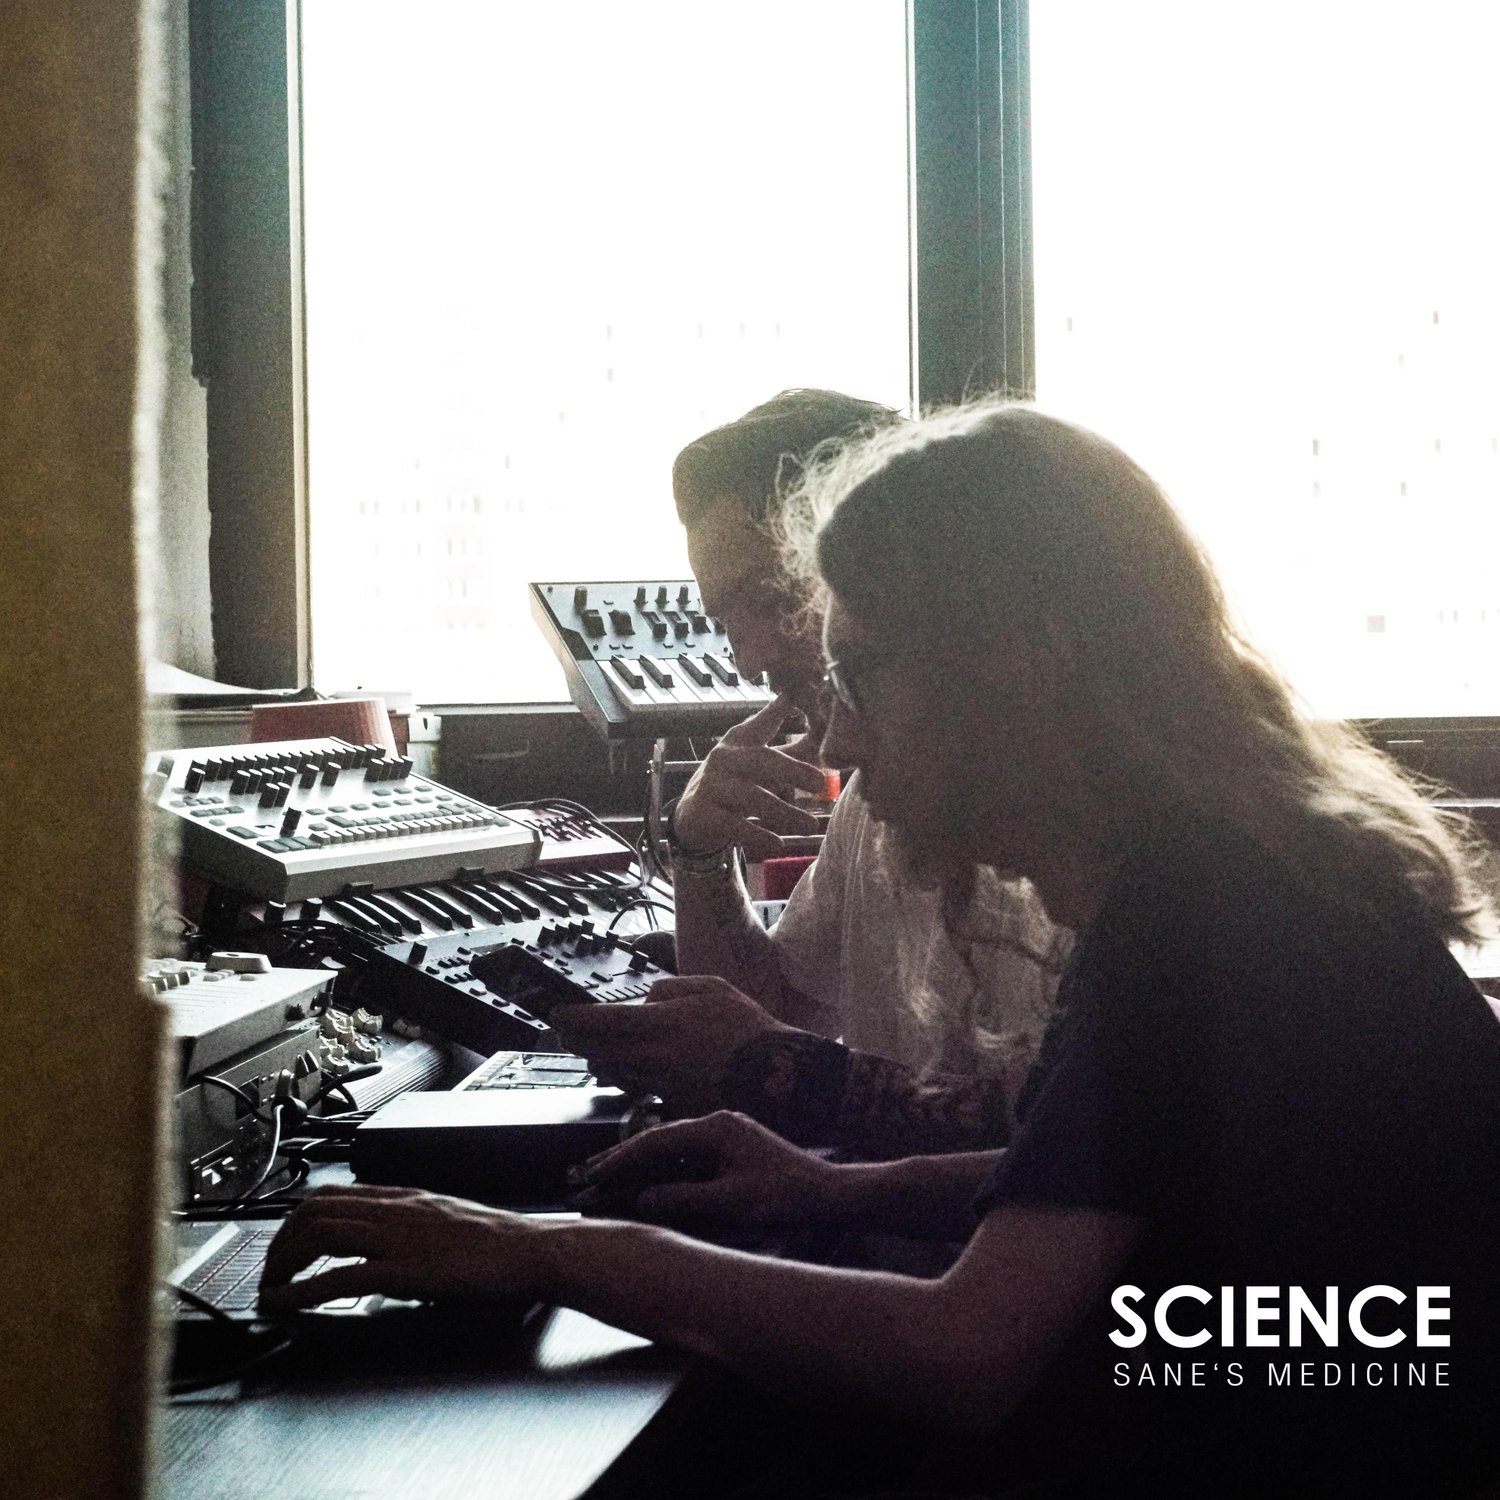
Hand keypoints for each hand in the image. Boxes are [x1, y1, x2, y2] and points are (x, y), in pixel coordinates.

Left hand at [258, 1184, 559, 1311]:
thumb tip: (395, 1242)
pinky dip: (301, 1291)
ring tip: (271, 1286)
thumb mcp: (449, 1219)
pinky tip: (285, 1302)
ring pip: (320, 1234)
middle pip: (317, 1208)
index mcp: (407, 1197)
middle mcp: (395, 1209)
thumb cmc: (501, 1242)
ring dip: (283, 1262)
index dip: (300, 1217)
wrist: (530, 1250)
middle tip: (270, 1268)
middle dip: (281, 1238)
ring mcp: (397, 1237)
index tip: (286, 1241)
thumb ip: (417, 1224)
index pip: (337, 1194)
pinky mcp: (402, 1270)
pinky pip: (339, 1277)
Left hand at [549, 975, 787, 1114]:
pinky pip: (636, 1089)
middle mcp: (649, 1056)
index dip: (572, 1017)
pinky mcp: (669, 1103)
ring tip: (588, 1050)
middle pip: (596, 1049)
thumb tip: (647, 1000)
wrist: (774, 1077)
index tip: (557, 1013)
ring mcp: (657, 1083)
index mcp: (656, 1024)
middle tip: (563, 1031)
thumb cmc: (747, 1030)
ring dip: (596, 1059)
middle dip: (575, 1039)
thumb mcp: (710, 988)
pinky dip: (624, 1078)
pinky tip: (621, 1072)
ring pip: (612, 1072)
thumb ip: (670, 989)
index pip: (599, 1021)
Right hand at [575, 1110, 838, 1231]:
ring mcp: (728, 1136)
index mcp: (717, 1126)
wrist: (830, 1195)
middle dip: (625, 1158)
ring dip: (643, 1165)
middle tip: (589, 1173)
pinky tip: (649, 1184)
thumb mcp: (732, 1202)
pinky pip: (689, 1157)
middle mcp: (720, 1123)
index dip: (622, 1159)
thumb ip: (684, 1198)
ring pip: (673, 1148)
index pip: (657, 1140)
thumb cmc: (788, 1196)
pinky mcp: (734, 1150)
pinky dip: (665, 1170)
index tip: (594, 1174)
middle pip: (661, 1139)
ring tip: (610, 1179)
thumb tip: (642, 1200)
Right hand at [672, 693, 827, 860]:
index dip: (782, 708)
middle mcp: (724, 759)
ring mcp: (712, 786)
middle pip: (764, 760)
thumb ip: (790, 753)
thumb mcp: (756, 763)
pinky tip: (779, 842)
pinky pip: (737, 825)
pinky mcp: (705, 814)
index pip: (763, 722)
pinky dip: (760, 834)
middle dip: (795, 771)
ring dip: (786, 812)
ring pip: (753, 797)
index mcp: (739, 742)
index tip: (802, 698)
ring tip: (811, 825)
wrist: (692, 817)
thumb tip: (827, 738)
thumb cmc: (734, 785)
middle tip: (822, 783)